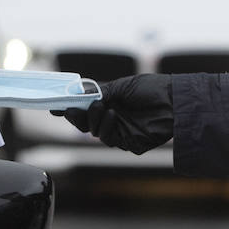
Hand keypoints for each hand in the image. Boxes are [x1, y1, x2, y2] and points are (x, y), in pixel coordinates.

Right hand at [55, 74, 172, 153]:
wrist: (175, 102)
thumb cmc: (153, 89)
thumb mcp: (122, 86)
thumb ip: (100, 92)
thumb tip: (77, 94)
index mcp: (112, 103)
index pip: (86, 107)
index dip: (70, 107)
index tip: (54, 105)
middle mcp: (114, 118)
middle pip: (85, 123)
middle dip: (75, 116)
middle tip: (69, 109)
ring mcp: (121, 131)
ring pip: (94, 132)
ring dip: (91, 120)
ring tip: (100, 107)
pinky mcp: (129, 143)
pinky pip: (108, 138)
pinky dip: (106, 127)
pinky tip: (111, 115)